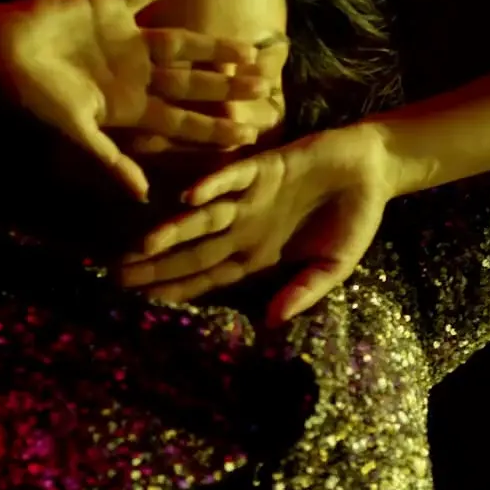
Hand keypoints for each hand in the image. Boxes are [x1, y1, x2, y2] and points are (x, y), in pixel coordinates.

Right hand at [0, 0, 269, 199]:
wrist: (0, 48)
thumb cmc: (32, 93)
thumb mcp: (74, 129)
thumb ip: (109, 158)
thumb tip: (142, 196)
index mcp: (128, 106)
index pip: (181, 121)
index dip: (213, 128)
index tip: (248, 134)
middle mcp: (134, 75)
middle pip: (190, 84)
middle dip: (226, 89)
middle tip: (264, 90)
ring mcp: (126, 41)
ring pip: (181, 44)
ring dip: (212, 46)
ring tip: (248, 49)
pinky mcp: (111, 7)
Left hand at [117, 126, 393, 325]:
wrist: (372, 168)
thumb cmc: (354, 220)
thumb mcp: (335, 266)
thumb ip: (305, 291)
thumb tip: (273, 323)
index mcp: (259, 254)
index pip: (210, 277)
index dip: (179, 290)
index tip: (146, 303)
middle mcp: (245, 227)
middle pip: (194, 251)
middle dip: (158, 265)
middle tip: (118, 278)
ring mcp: (251, 197)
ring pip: (203, 217)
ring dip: (174, 231)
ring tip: (142, 246)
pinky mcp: (262, 167)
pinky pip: (232, 177)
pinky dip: (212, 186)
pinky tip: (187, 197)